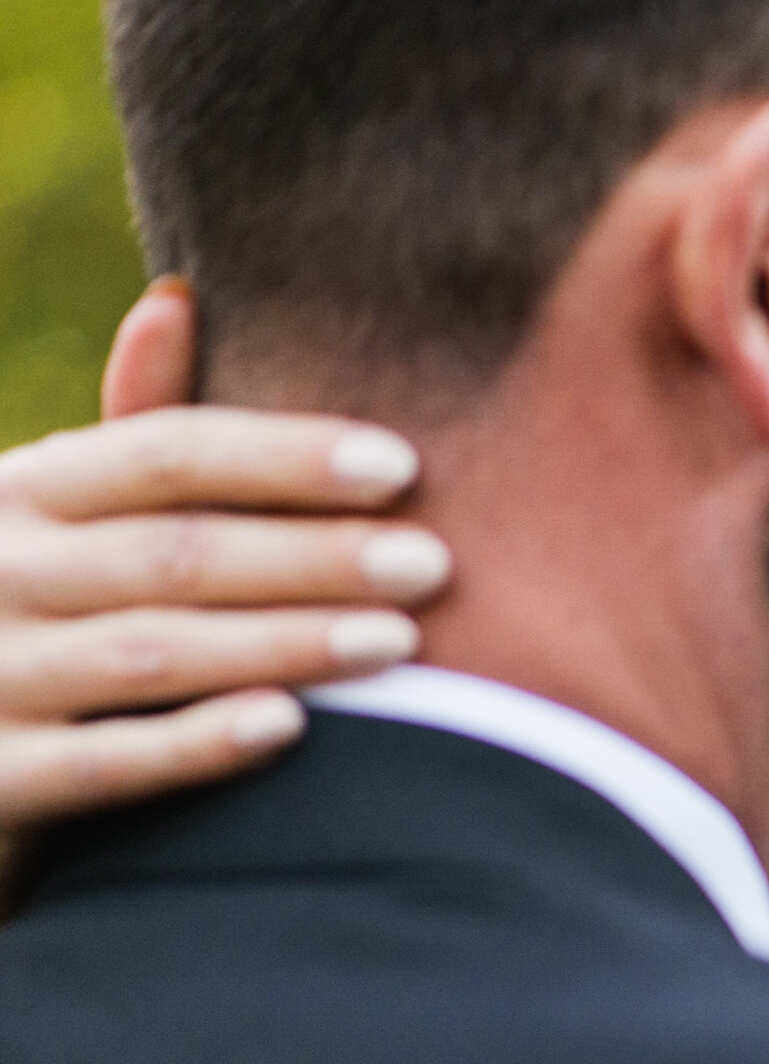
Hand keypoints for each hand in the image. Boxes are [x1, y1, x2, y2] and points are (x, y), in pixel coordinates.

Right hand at [0, 280, 449, 833]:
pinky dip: (198, 742)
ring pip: (154, 652)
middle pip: (176, 552)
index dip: (285, 457)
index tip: (402, 465)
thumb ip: (134, 430)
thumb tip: (178, 299)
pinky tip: (289, 727)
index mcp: (24, 490)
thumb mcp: (62, 517)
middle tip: (432, 563)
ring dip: (283, 642)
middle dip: (312, 555)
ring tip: (399, 640)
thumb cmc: (37, 619)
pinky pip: (107, 764)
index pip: (164, 452)